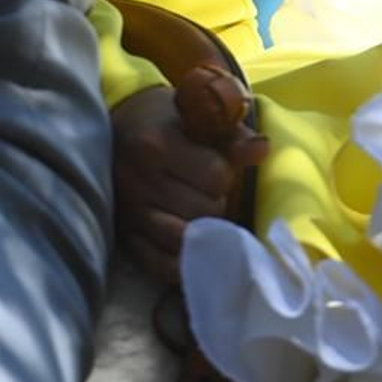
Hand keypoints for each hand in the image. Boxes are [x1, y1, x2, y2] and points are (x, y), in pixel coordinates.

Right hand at [111, 82, 268, 283]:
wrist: (119, 129)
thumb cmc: (166, 122)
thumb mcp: (197, 117)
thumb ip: (232, 134)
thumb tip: (262, 149)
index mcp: (156, 144)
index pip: (215, 176)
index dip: (225, 174)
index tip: (218, 166)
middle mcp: (138, 181)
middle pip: (205, 211)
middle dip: (215, 202)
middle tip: (207, 192)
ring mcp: (130, 214)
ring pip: (186, 240)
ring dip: (202, 231)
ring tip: (198, 214)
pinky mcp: (125, 238)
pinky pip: (161, 264)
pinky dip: (182, 261)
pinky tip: (192, 247)